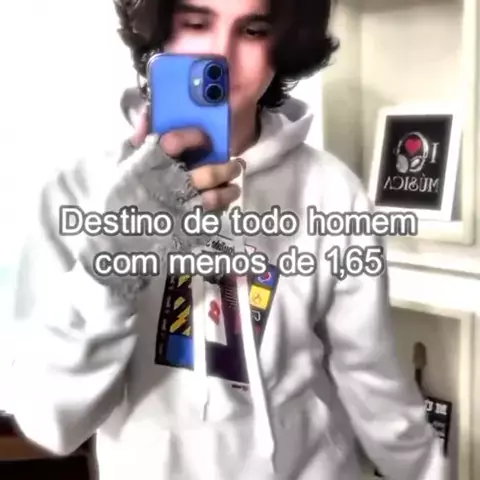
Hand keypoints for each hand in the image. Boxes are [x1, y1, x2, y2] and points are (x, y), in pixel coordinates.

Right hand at [77, 105, 242, 296]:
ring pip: (215, 198)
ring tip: (234, 187)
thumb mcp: (120, 166)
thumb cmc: (116, 199)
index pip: (175, 142)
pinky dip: (219, 212)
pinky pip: (209, 220)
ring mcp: (177, 211)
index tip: (206, 137)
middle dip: (226, 167)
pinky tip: (222, 207)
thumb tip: (149, 116)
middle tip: (235, 165)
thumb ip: (136, 142)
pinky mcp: (184, 232)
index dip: (193, 137)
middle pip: (207, 172)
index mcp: (148, 166)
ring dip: (229, 191)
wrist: (111, 242)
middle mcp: (167, 186)